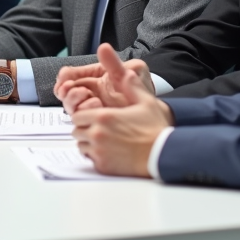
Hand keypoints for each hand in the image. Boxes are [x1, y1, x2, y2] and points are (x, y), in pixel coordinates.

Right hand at [56, 44, 155, 113]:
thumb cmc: (138, 88)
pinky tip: (96, 108)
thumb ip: (112, 62)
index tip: (65, 80)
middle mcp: (88, 93)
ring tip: (91, 98)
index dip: (64, 78)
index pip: (70, 76)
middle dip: (68, 92)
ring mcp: (90, 108)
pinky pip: (82, 119)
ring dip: (75, 102)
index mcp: (92, 78)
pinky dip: (85, 114)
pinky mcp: (94, 121)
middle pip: (66, 94)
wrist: (151, 107)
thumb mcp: (126, 72)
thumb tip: (103, 47)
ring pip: (71, 106)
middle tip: (79, 90)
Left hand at [70, 59, 173, 177]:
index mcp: (104, 117)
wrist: (163, 154)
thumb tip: (127, 73)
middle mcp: (98, 134)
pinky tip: (108, 153)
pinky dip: (95, 157)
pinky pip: (90, 160)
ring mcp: (99, 151)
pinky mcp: (103, 166)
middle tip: (98, 129)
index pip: (77, 115)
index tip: (94, 117)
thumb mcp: (146, 102)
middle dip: (84, 129)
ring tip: (103, 141)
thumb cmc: (156, 130)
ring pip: (81, 146)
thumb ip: (132, 86)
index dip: (85, 115)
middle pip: (76, 131)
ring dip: (88, 143)